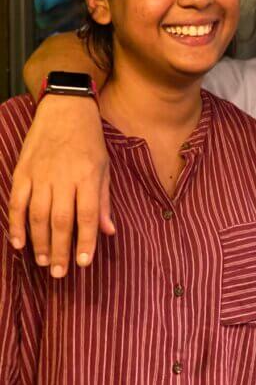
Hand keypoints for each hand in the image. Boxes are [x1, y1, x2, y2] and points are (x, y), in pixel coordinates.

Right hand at [7, 95, 113, 277]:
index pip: (86, 216)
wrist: (66, 110)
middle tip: (60, 273)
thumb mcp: (104, 168)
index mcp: (88, 177)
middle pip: (59, 221)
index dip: (85, 242)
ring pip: (37, 215)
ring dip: (39, 242)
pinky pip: (17, 202)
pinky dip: (16, 224)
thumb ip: (103, 201)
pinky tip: (19, 243)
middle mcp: (63, 177)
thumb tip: (109, 231)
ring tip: (44, 262)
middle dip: (60, 250)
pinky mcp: (22, 171)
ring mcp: (40, 174)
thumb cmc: (90, 142)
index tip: (84, 263)